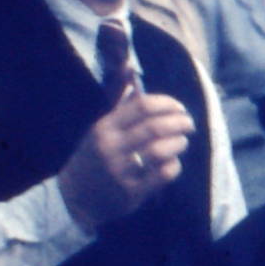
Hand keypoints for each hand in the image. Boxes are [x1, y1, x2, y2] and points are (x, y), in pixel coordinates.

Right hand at [57, 91, 196, 230]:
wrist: (75, 197)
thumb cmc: (94, 155)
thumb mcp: (100, 127)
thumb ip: (118, 100)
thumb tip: (130, 68)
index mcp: (104, 127)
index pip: (142, 106)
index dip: (167, 103)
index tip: (179, 107)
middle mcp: (110, 147)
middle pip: (155, 127)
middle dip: (179, 123)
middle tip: (189, 123)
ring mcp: (120, 170)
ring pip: (161, 150)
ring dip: (178, 143)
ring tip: (182, 141)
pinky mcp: (131, 192)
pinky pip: (163, 174)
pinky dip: (174, 166)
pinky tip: (173, 163)